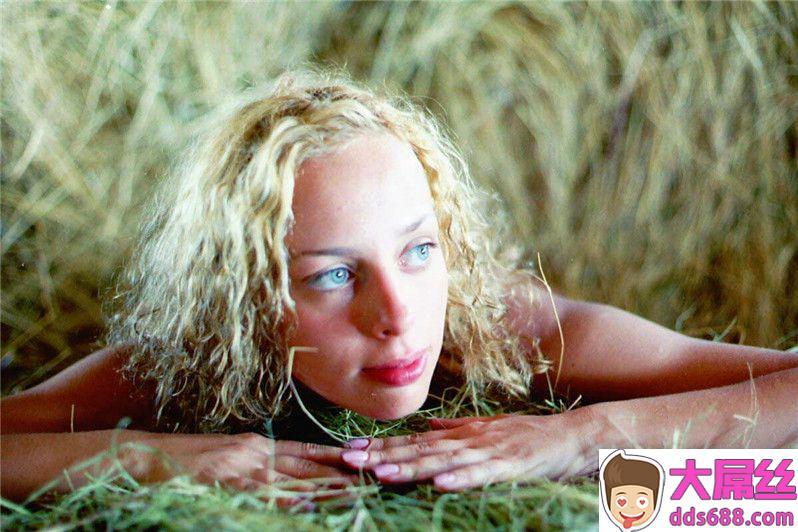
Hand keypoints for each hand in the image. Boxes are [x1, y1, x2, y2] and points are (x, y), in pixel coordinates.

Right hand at [133, 432, 356, 502]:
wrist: (144, 455)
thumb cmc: (183, 463)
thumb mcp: (226, 460)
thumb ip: (254, 467)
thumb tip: (281, 481)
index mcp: (256, 446)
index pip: (304, 450)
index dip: (334, 455)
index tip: (361, 457)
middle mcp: (254, 452)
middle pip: (307, 464)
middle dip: (340, 472)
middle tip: (371, 476)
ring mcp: (240, 466)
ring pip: (292, 478)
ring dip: (325, 487)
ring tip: (354, 494)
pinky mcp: (223, 481)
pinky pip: (260, 493)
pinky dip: (285, 500)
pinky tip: (307, 505)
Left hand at [340, 409, 597, 490]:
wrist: (575, 436)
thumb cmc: (532, 436)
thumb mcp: (490, 428)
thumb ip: (459, 428)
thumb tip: (429, 426)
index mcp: (464, 434)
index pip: (415, 440)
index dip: (383, 445)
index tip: (352, 449)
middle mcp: (471, 439)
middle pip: (421, 449)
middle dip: (384, 454)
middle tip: (349, 459)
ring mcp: (491, 451)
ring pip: (444, 460)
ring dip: (412, 467)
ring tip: (381, 473)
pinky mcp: (512, 465)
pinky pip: (483, 474)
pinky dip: (462, 479)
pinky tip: (439, 485)